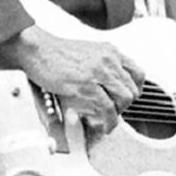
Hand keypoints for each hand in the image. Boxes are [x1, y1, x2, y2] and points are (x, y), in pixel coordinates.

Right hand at [0, 25, 144, 134]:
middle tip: (115, 111)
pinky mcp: (87, 86)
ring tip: (110, 119)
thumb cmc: (56, 53)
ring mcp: (99, 72)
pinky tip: (106, 126)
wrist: (37, 50)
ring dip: (119, 113)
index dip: (136, 89)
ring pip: (124, 99)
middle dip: (126, 104)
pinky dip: (110, 121)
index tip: (129, 98)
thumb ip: (102, 65)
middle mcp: (109, 60)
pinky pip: (107, 107)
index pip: (138, 73)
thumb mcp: (88, 52)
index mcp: (110, 52)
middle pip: (132, 89)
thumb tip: (110, 84)